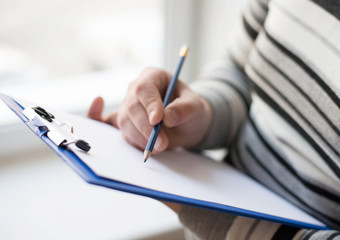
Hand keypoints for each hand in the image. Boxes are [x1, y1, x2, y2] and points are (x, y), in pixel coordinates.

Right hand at [87, 67, 212, 152]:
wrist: (187, 123)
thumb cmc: (191, 110)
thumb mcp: (196, 107)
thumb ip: (185, 109)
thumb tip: (167, 116)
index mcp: (153, 77)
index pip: (145, 89)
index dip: (149, 104)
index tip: (158, 120)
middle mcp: (136, 89)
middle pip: (132, 107)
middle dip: (146, 128)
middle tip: (161, 143)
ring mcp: (127, 105)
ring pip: (125, 122)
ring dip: (139, 138)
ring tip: (158, 147)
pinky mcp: (125, 121)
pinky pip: (113, 126)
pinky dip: (113, 128)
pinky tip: (116, 123)